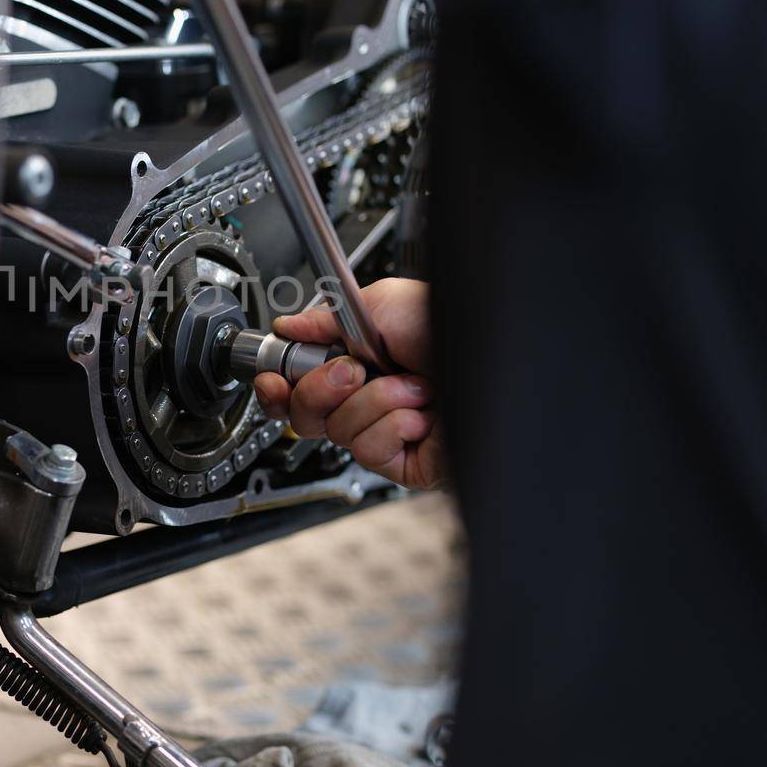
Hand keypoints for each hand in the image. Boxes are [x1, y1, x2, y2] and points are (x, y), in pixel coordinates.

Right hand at [253, 278, 447, 489]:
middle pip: (304, 416)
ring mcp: (387, 432)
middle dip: (321, 388)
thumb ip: (326, 318)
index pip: (297, 388)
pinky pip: (370, 451)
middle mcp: (369, 399)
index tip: (274, 377)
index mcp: (357, 362)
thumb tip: (289, 326)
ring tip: (412, 384)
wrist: (492, 353)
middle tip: (354, 368)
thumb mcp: (379, 304)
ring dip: (376, 400)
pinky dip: (394, 424)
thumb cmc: (451, 324)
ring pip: (338, 431)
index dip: (279, 386)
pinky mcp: (406, 462)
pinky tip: (421, 412)